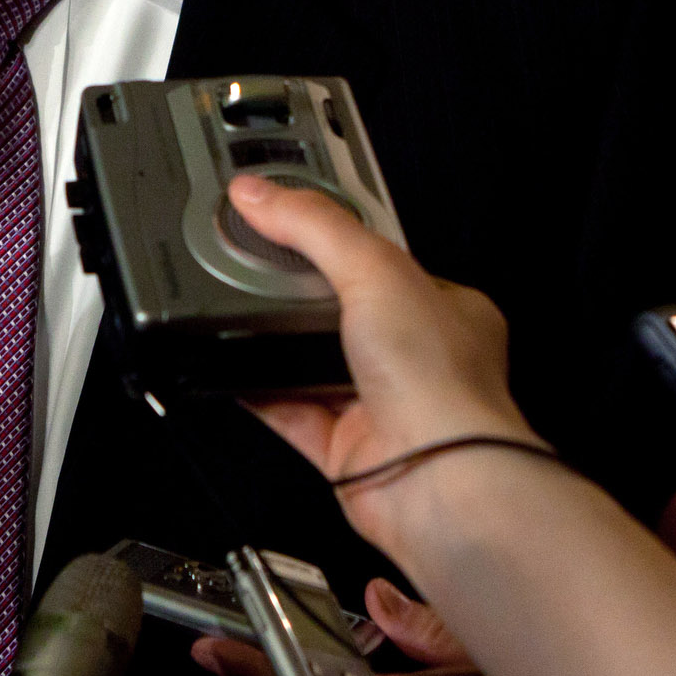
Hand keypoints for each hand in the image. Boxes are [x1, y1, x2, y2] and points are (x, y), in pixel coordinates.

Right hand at [223, 174, 538, 552]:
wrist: (437, 482)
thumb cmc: (442, 385)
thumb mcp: (376, 271)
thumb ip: (314, 227)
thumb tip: (260, 194)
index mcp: (445, 306)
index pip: (382, 254)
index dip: (337, 233)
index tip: (291, 215)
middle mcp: (416, 356)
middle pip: (342, 308)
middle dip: (299, 292)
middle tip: (252, 261)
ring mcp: (379, 403)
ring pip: (311, 360)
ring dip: (276, 341)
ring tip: (235, 306)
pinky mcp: (343, 447)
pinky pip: (287, 409)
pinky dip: (256, 390)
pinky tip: (230, 368)